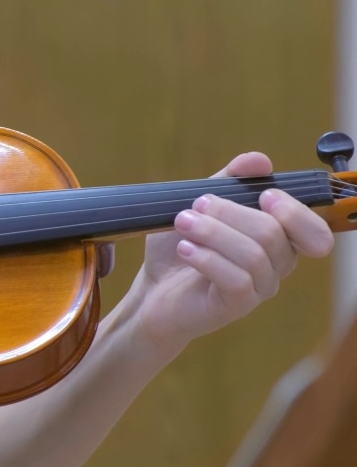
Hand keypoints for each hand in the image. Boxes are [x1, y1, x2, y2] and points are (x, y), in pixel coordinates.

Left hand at [124, 152, 334, 355]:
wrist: (153, 290)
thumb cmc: (182, 247)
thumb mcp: (201, 206)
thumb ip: (230, 181)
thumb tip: (260, 161)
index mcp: (277, 240)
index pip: (314, 232)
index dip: (295, 211)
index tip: (262, 195)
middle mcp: (275, 266)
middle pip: (272, 233)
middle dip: (230, 212)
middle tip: (196, 205)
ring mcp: (258, 288)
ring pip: (253, 254)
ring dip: (213, 232)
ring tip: (182, 222)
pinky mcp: (236, 306)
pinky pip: (236, 279)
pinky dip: (206, 258)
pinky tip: (185, 249)